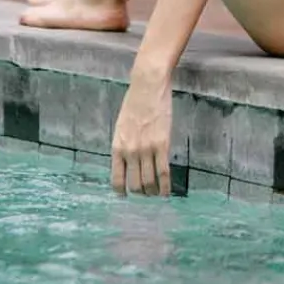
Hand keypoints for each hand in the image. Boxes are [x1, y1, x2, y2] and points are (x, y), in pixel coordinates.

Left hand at [110, 61, 172, 197]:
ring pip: (149, 182)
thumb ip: (123, 146)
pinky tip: (167, 192)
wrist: (147, 88)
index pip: (116, 180)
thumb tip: (126, 164)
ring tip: (157, 194)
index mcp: (117, 148)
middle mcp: (130, 152)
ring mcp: (146, 150)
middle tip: (147, 194)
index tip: (127, 195)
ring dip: (154, 192)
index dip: (122, 192)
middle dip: (141, 194)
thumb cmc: (133, 104)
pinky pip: (163, 173)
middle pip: (134, 185)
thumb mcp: (121, 127)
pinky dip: (166, 186)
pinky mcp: (162, 145)